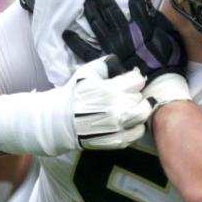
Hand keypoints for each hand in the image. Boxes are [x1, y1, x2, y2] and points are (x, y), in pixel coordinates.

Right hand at [0, 55, 150, 155]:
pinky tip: (129, 122)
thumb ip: (104, 64)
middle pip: (141, 97)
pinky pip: (137, 132)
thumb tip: (118, 60)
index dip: (134, 78)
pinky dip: (136, 126)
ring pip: (143, 114)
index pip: (137, 79)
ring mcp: (118, 126)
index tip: (130, 79)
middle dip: (135, 93)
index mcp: (111, 90)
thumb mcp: (85, 73)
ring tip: (133, 107)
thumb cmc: (72, 95)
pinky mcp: (117, 140)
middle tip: (128, 94)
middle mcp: (117, 108)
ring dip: (140, 109)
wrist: (58, 122)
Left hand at [64, 0, 186, 80]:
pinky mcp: (104, 60)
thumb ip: (155, 16)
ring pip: (96, 24)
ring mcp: (111, 46)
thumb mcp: (169, 35)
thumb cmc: (168, 59)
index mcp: (139, 26)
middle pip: (109, 9)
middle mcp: (122, 33)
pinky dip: (75, 42)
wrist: (160, 84)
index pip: (134, 2)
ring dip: (90, 10)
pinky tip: (66, 33)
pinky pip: (86, 51)